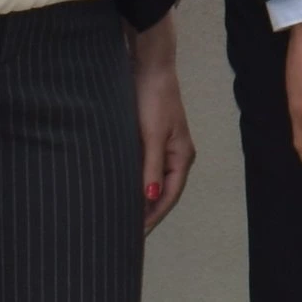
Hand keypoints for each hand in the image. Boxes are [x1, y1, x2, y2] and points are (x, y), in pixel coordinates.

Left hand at [131, 15, 197, 231]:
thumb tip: (150, 198)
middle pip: (162, 191)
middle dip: (146, 211)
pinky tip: (119, 188)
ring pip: (151, 180)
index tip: (135, 235)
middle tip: (126, 232)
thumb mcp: (152, 135)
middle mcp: (175, 155)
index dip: (153, 216)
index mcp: (182, 156)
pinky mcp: (148, 138)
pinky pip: (142, 167)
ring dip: (138, 196)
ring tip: (121, 215)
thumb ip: (151, 168)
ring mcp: (162, 146)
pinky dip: (133, 180)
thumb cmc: (153, 99)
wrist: (148, 65)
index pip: (169, 196)